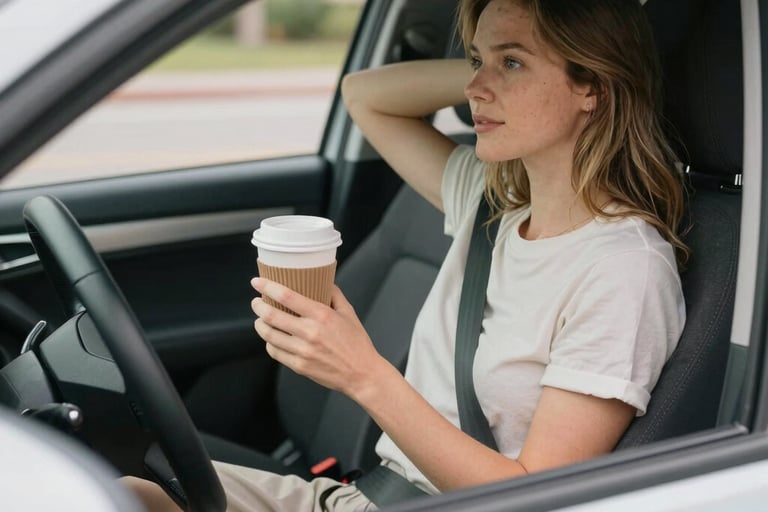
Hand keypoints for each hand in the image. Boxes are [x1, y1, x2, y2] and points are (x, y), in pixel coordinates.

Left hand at [251, 277, 385, 397]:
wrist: (362, 374)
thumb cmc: (357, 343)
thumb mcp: (349, 313)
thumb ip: (334, 295)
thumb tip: (323, 281)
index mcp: (321, 315)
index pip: (287, 297)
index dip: (268, 287)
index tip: (257, 282)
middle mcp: (309, 332)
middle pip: (271, 316)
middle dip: (258, 306)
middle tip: (257, 302)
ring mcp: (302, 351)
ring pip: (269, 335)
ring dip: (260, 325)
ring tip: (260, 320)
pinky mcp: (299, 366)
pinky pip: (275, 352)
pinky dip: (269, 343)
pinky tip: (272, 338)